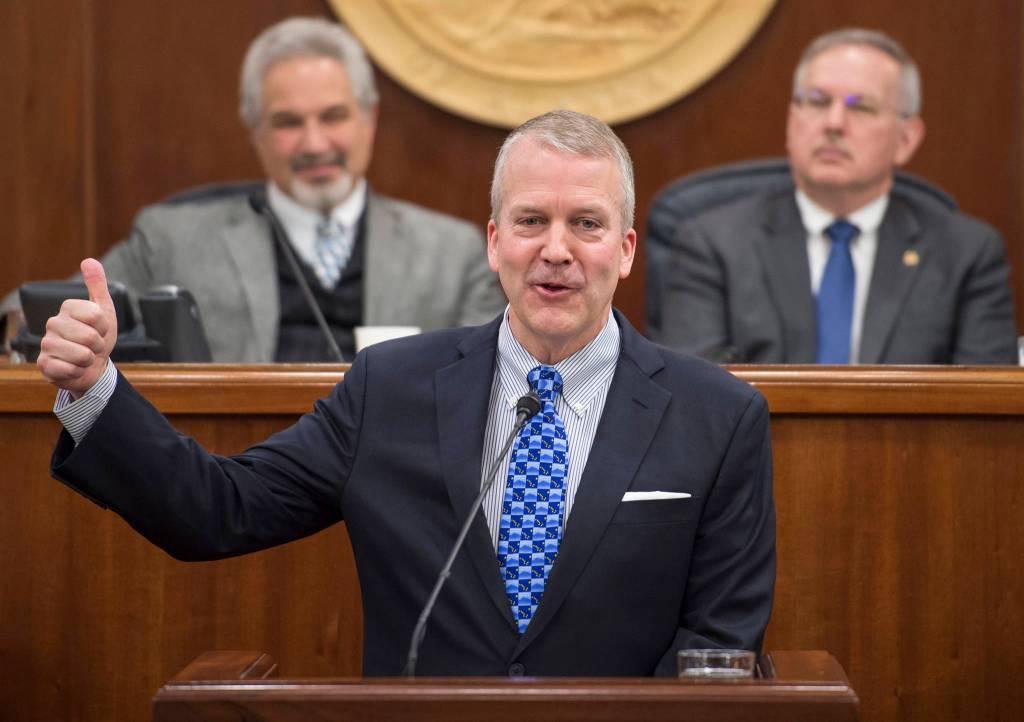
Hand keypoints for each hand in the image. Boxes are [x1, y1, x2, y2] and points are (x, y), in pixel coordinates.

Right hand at [37, 259, 117, 397]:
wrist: (92, 366)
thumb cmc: (98, 336)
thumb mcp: (103, 310)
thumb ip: (97, 286)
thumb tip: (89, 260)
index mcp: (68, 308)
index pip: (97, 315)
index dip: (104, 327)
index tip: (100, 329)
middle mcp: (53, 323)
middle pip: (91, 336)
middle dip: (98, 345)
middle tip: (92, 346)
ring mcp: (46, 344)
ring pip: (82, 355)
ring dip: (89, 360)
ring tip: (83, 357)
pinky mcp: (44, 364)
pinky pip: (70, 370)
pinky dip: (78, 372)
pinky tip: (73, 368)